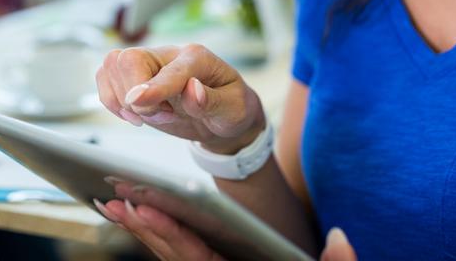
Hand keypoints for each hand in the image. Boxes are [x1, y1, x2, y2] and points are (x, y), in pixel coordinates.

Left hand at [93, 199, 355, 260]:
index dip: (170, 234)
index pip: (198, 260)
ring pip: (173, 260)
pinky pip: (181, 259)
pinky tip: (143, 217)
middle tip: (115, 200)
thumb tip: (340, 238)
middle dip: (145, 231)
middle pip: (176, 260)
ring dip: (145, 234)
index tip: (143, 209)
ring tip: (117, 204)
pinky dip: (160, 239)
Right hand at [95, 43, 264, 153]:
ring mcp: (150, 65)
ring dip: (122, 99)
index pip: (168, 69)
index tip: (137, 103)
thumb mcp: (234, 109)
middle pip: (128, 59)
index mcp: (197, 57)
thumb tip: (192, 90)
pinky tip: (135, 114)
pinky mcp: (135, 78)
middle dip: (134, 95)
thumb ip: (212, 101)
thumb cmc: (232, 109)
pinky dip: (112, 101)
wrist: (223, 117)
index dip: (152, 87)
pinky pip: (105, 78)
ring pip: (111, 66)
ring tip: (152, 114)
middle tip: (160, 114)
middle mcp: (169, 55)